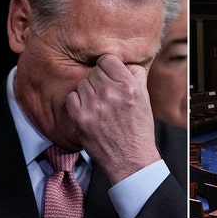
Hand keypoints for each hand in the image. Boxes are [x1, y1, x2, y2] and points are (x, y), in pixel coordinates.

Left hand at [66, 54, 160, 184]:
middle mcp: (110, 93)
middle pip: (94, 71)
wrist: (131, 158)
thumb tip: (124, 62)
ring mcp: (93, 105)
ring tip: (100, 105)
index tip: (110, 76)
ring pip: (82, 84)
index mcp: (128, 85)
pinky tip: (89, 111)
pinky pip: (71, 98)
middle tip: (107, 94)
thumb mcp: (145, 98)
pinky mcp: (80, 118)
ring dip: (89, 92)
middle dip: (99, 81)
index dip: (109, 67)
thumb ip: (135, 75)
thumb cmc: (139, 128)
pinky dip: (78, 103)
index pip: (107, 59)